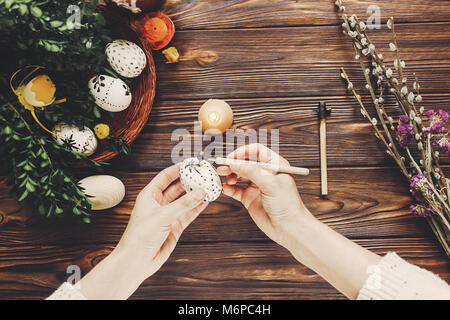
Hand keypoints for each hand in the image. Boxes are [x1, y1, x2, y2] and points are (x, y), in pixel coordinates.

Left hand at [79, 164, 207, 298]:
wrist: (136, 261)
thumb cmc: (139, 237)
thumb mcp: (162, 216)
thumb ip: (183, 204)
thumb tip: (200, 192)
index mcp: (149, 196)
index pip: (165, 177)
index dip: (177, 169)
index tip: (191, 163)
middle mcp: (158, 204)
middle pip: (176, 188)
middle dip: (189, 181)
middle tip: (202, 174)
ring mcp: (167, 216)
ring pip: (184, 201)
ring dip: (195, 195)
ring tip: (208, 186)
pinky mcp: (174, 228)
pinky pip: (188, 214)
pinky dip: (197, 208)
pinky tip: (205, 202)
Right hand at [217, 143, 313, 250]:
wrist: (289, 228)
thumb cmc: (288, 204)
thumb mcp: (270, 184)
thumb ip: (251, 172)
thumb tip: (235, 163)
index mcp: (274, 166)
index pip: (256, 151)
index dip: (243, 152)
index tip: (232, 157)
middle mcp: (265, 174)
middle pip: (245, 162)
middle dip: (233, 163)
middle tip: (222, 166)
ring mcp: (257, 186)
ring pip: (239, 175)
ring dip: (230, 175)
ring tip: (224, 177)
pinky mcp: (250, 198)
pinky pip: (236, 190)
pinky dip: (229, 189)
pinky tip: (226, 189)